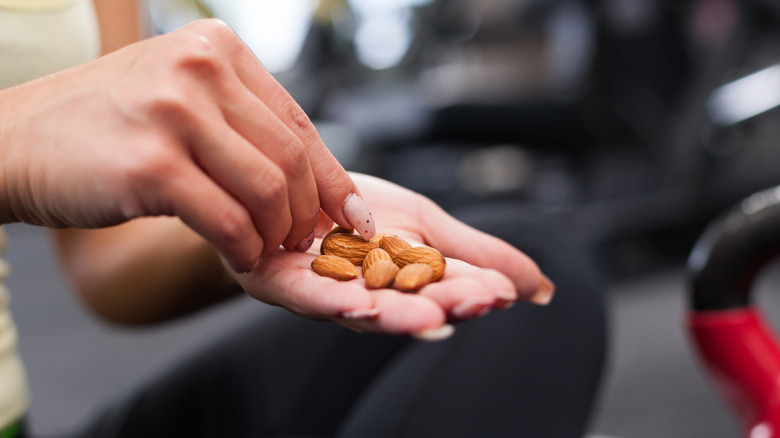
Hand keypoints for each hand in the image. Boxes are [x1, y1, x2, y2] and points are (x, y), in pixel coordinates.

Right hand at [0, 19, 372, 272]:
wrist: (12, 140)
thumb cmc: (104, 126)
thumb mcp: (179, 98)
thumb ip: (240, 121)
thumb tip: (311, 178)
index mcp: (216, 50)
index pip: (298, 123)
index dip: (333, 179)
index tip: (353, 218)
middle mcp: (198, 70)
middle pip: (290, 160)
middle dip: (306, 215)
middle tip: (300, 243)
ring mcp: (173, 113)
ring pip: (268, 192)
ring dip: (276, 235)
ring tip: (266, 250)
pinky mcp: (151, 164)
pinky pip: (228, 221)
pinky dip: (244, 249)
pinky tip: (239, 257)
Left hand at [234, 174, 553, 339]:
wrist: (290, 183)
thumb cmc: (355, 210)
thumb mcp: (428, 226)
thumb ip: (479, 256)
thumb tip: (543, 291)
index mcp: (403, 285)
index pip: (444, 291)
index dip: (471, 292)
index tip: (502, 291)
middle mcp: (366, 295)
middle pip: (407, 307)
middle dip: (442, 306)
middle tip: (477, 302)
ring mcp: (322, 292)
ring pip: (361, 308)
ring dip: (397, 314)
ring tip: (430, 316)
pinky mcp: (281, 281)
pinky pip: (307, 294)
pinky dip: (331, 300)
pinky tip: (357, 304)